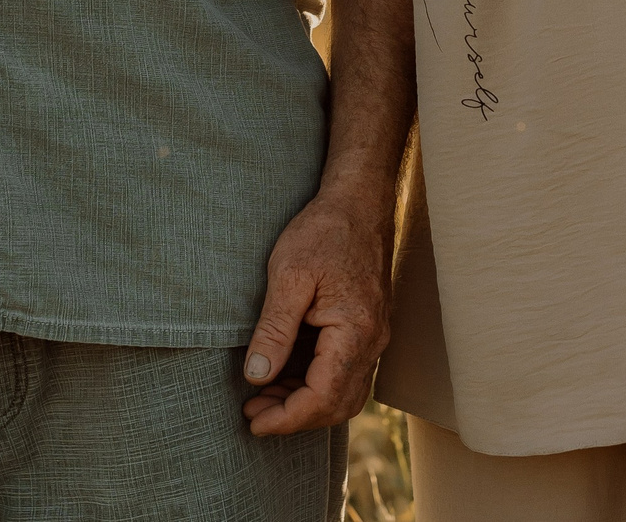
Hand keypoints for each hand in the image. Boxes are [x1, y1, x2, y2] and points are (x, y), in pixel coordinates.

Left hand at [240, 188, 392, 434]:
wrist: (359, 203)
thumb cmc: (323, 232)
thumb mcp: (289, 276)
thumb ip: (275, 330)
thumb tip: (257, 376)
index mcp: (355, 332)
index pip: (323, 397)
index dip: (287, 418)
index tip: (253, 422)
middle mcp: (372, 342)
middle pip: (337, 405)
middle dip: (294, 417)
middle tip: (252, 412)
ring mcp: (373, 337)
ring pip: (343, 393)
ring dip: (304, 403)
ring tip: (263, 397)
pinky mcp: (366, 329)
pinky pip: (345, 373)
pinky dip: (315, 384)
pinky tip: (284, 375)